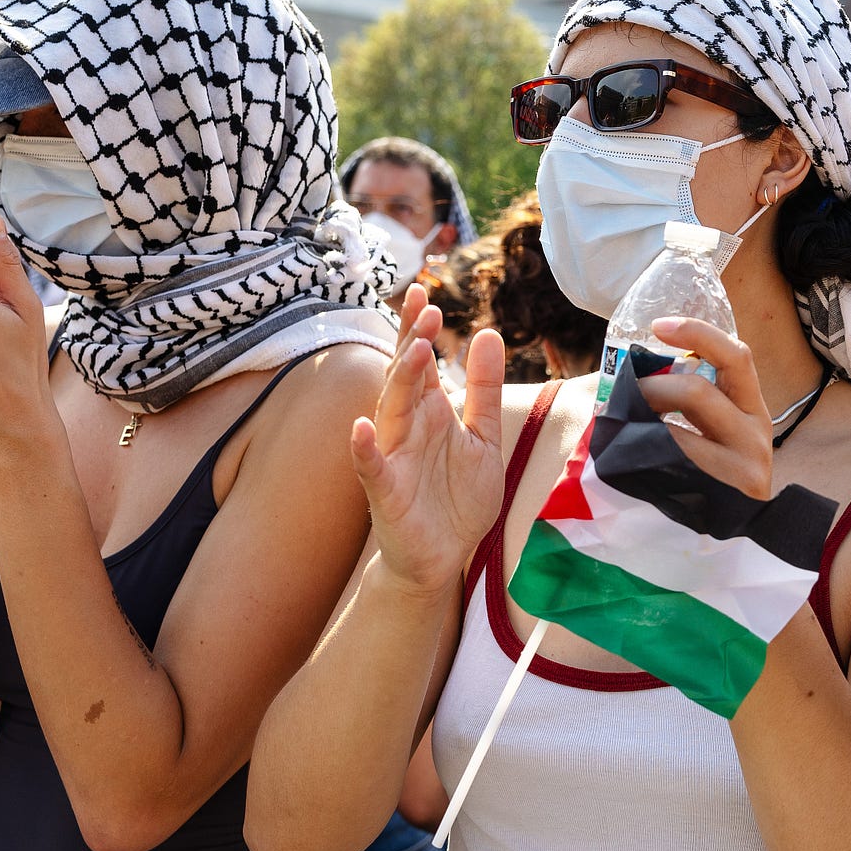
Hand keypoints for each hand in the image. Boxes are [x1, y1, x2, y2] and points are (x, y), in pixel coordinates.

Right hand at [350, 285, 505, 594]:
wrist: (443, 557)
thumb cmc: (457, 497)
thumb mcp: (484, 437)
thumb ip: (483, 388)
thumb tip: (487, 332)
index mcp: (429, 412)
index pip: (420, 362)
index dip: (419, 329)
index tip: (426, 292)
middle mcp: (407, 428)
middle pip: (404, 378)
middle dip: (412, 342)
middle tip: (426, 307)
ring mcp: (394, 458)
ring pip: (391, 412)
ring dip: (400, 382)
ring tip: (414, 350)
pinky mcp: (387, 494)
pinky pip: (372, 468)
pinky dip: (365, 449)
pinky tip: (362, 428)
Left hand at [640, 317, 772, 499]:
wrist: (730, 542)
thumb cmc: (711, 472)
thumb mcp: (713, 430)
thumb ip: (688, 398)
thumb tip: (627, 369)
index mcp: (752, 407)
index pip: (736, 355)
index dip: (698, 334)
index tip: (658, 326)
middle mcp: (756, 433)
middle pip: (697, 390)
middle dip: (651, 387)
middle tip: (626, 397)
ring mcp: (744, 467)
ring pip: (678, 433)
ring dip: (640, 425)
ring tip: (622, 431)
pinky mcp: (725, 498)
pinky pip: (673, 469)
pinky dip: (643, 460)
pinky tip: (630, 463)